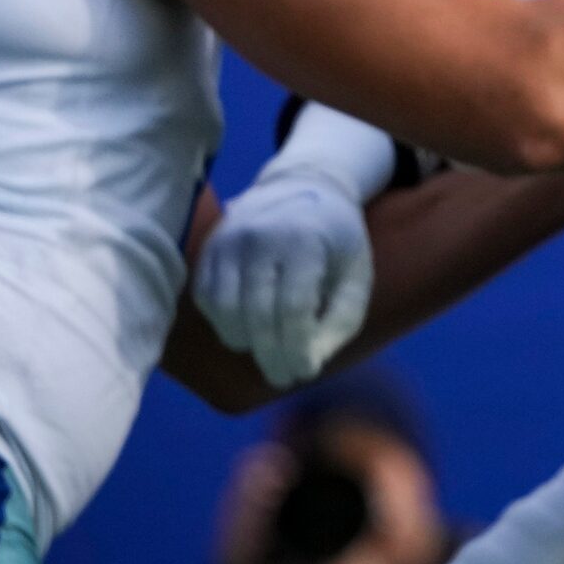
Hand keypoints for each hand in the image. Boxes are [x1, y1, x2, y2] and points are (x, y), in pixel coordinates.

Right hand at [195, 166, 374, 388]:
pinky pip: (206, 299)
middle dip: (270, 356)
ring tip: (269, 354)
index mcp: (304, 240)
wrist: (301, 185)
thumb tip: (310, 363)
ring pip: (224, 310)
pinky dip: (223, 323)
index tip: (306, 373)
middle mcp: (259, 237)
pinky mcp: (208, 248)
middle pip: (255, 314)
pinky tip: (247, 331)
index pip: (293, 309)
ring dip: (245, 343)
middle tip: (284, 378)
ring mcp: (227, 241)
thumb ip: (341, 320)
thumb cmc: (336, 240)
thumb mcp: (357, 274)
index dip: (297, 349)